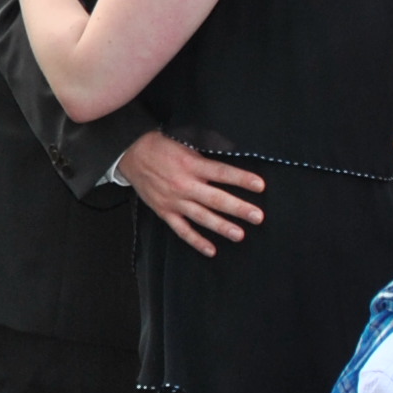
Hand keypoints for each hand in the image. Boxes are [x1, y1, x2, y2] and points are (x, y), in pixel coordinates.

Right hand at [125, 130, 264, 256]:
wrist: (132, 153)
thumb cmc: (162, 146)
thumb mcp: (186, 142)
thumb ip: (206, 154)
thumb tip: (233, 154)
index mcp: (192, 164)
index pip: (222, 173)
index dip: (241, 179)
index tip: (260, 186)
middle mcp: (184, 184)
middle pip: (215, 199)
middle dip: (238, 208)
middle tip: (257, 216)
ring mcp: (174, 201)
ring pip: (201, 217)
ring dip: (221, 226)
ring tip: (240, 234)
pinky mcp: (164, 212)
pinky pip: (182, 230)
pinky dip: (196, 241)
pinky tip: (211, 250)